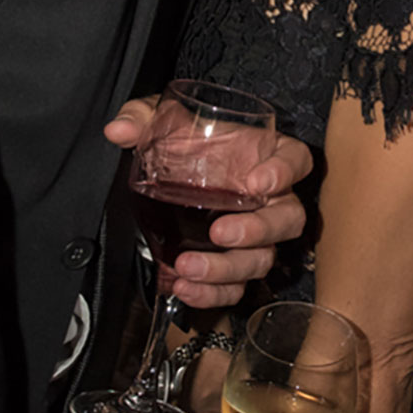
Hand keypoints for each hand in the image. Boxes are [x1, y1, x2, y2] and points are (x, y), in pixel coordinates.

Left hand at [105, 99, 311, 309]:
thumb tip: (118, 130)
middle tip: (220, 232)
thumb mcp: (162, 123)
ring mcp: (255, 235)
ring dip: (228, 268)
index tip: (259, 182)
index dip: (285, 171)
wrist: (168, 178)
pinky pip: (236, 287)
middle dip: (258, 230)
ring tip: (188, 266)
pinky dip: (213, 293)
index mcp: (263, 155)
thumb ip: (142, 119)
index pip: (294, 159)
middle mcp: (268, 198)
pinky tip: (184, 287)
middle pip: (287, 218)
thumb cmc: (183, 145)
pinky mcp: (234, 263)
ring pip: (263, 259)